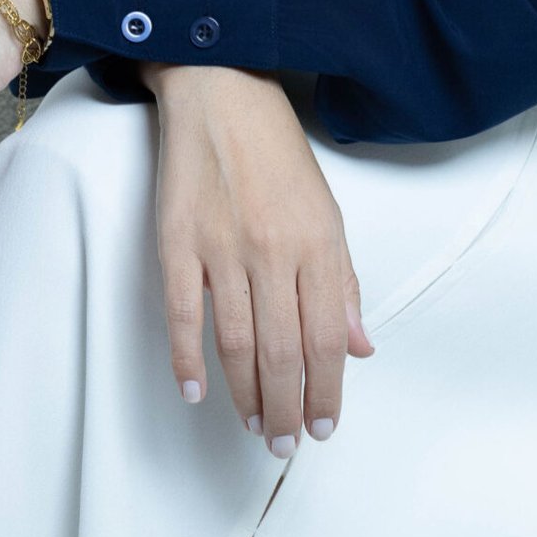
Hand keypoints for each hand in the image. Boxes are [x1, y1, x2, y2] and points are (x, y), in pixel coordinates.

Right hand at [146, 66, 375, 455]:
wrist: (222, 93)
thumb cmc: (278, 154)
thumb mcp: (329, 212)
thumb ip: (342, 282)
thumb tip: (359, 348)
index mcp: (318, 243)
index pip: (327, 340)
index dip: (326, 393)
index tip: (323, 426)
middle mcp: (273, 250)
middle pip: (283, 353)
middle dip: (287, 409)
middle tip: (284, 444)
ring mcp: (222, 247)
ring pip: (236, 344)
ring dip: (246, 395)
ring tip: (254, 426)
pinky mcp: (177, 241)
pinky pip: (184, 314)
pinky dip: (187, 360)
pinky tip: (195, 392)